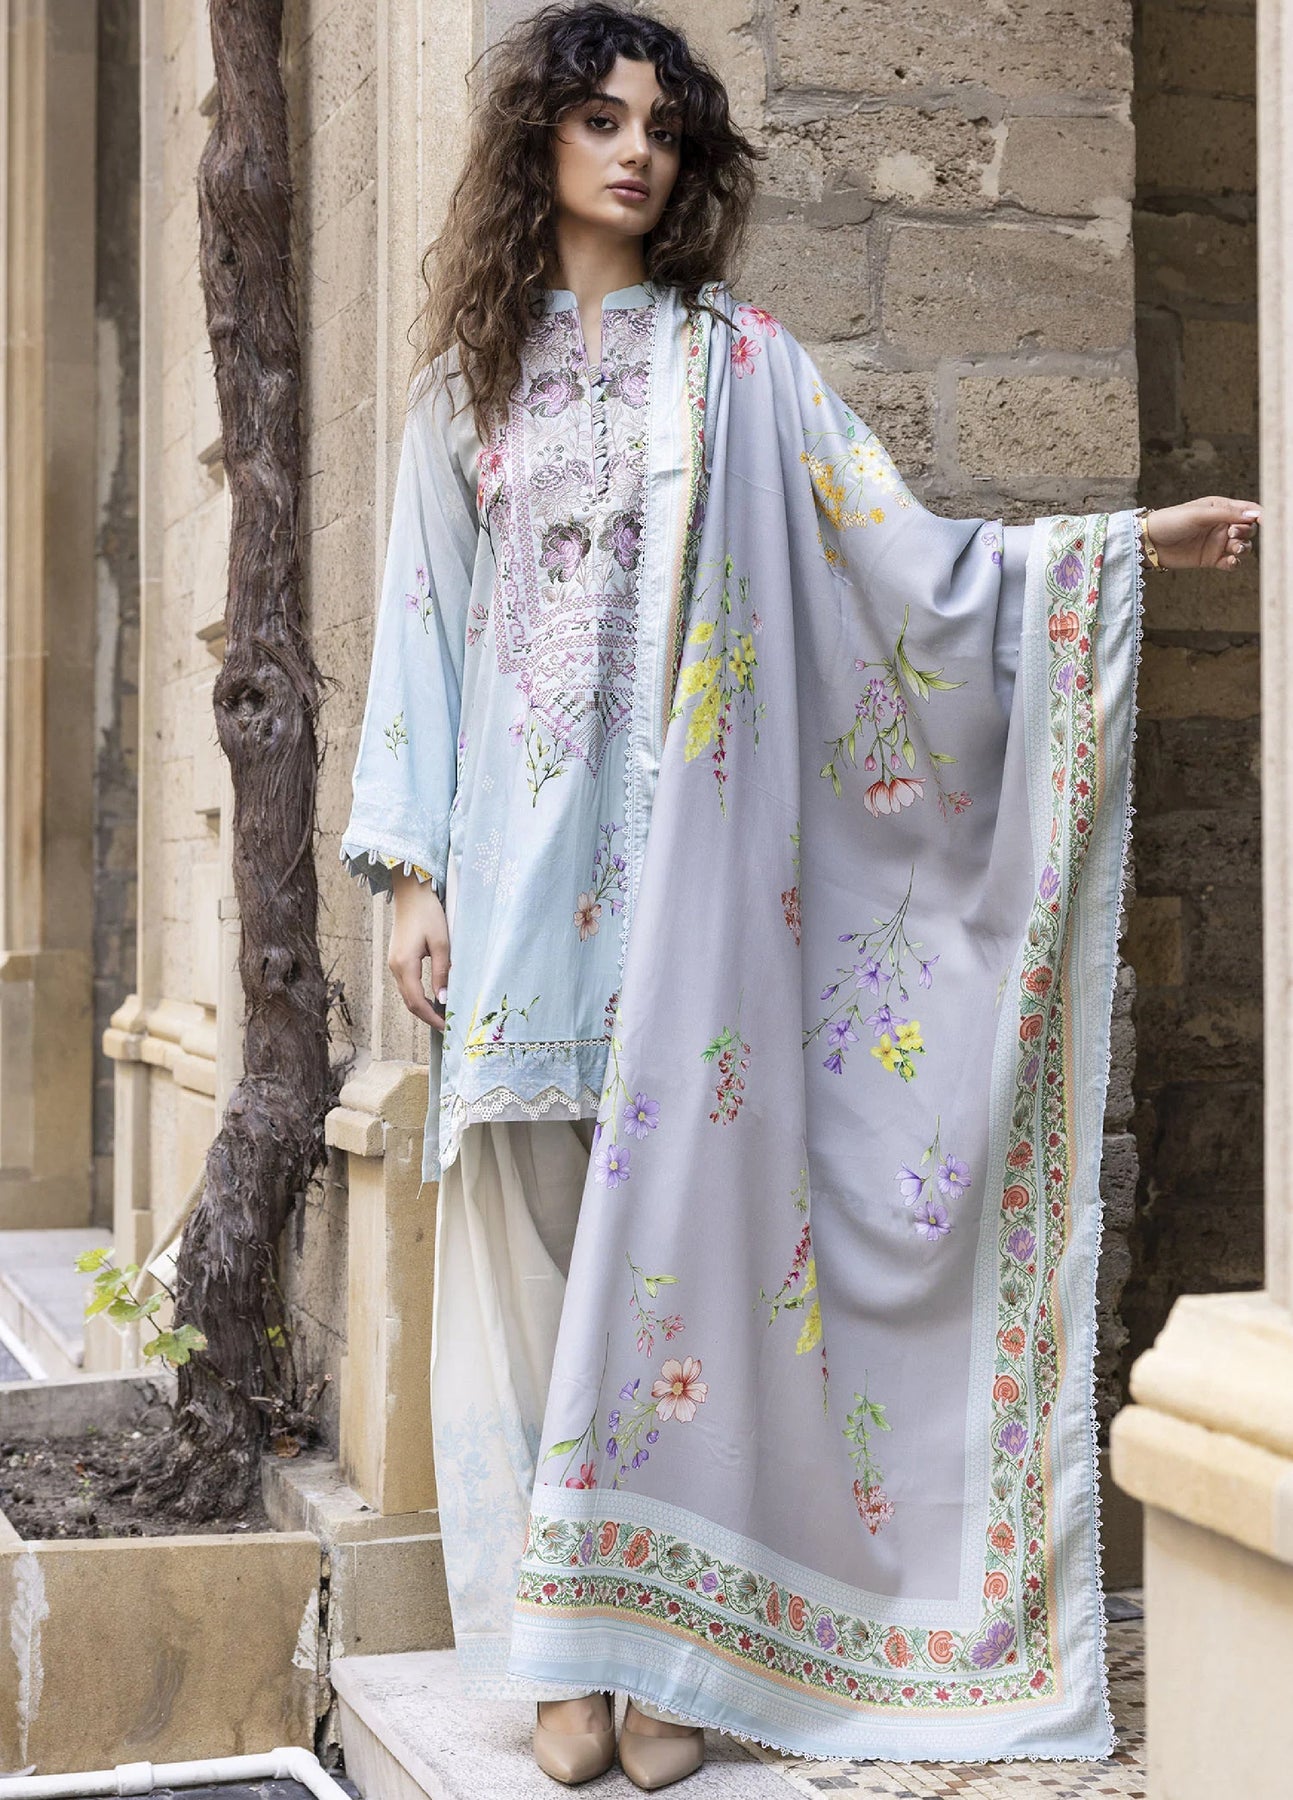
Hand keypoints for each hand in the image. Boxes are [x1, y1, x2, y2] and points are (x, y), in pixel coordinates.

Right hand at [388, 868, 449, 1032]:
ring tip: (444, 1014)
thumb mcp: (442, 943)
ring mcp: (393, 963)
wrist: (411, 893)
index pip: (417, 1002)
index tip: (447, 1027)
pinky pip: (407, 984)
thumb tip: (444, 999)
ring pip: (407, 994)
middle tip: (448, 1024)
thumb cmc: (428, 914)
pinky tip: (434, 997)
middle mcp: (394, 967)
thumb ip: (442, 972)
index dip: (432, 1018)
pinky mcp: (397, 959)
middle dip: (427, 1016)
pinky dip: (419, 995)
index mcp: (404, 965)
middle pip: (409, 1002)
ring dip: (423, 1007)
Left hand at [1144, 497, 1260, 569]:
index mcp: (1221, 508)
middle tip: (1232, 534)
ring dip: (1243, 548)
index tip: (1265, 521)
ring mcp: (1217, 543)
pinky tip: (1230, 562)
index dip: (1260, 515)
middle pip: (1248, 530)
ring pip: (1242, 546)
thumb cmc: (1172, 521)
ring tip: (1234, 549)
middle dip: (1246, 532)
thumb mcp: (1199, 514)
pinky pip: (1230, 563)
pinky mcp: (1211, 559)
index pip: (1248, 510)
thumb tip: (1254, 516)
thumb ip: (1227, 514)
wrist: (1149, 542)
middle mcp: (1222, 525)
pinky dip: (1234, 563)